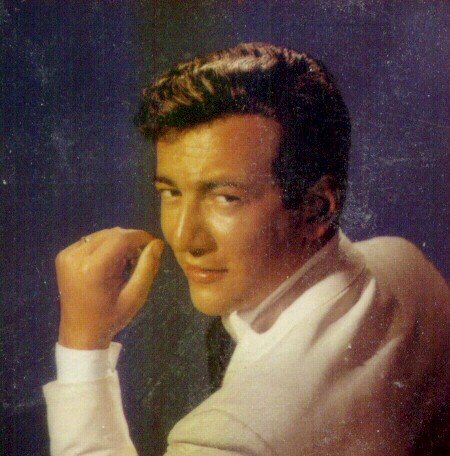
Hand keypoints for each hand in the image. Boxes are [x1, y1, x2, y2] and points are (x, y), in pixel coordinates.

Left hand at [55, 227, 163, 348]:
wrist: (81, 334)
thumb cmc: (111, 318)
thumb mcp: (135, 296)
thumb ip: (148, 267)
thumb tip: (157, 243)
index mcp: (92, 269)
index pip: (120, 239)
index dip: (140, 236)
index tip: (154, 243)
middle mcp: (75, 257)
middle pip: (111, 234)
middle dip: (131, 241)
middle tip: (141, 258)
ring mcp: (67, 255)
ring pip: (102, 235)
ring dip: (119, 243)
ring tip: (127, 262)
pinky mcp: (64, 255)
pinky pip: (92, 241)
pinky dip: (106, 247)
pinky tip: (111, 263)